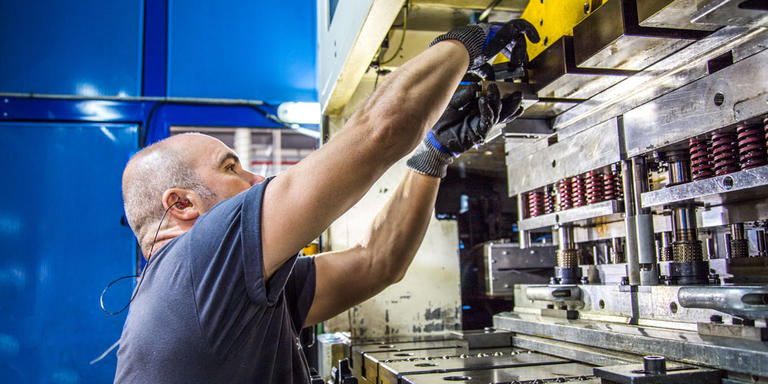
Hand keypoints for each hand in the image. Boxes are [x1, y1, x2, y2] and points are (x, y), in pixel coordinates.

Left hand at [406, 83, 523, 177]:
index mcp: (477, 109)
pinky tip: (483, 101)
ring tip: (493, 90)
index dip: (495, 92)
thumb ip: (465, 95)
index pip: (491, 100)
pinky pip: (487, 121)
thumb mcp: (452, 103)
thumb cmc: (442, 123)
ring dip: (497, 102)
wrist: (435, 139)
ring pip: (497, 114)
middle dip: (505, 98)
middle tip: (501, 87)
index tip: (492, 83)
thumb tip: (476, 85)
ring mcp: (481, 125)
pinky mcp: (479, 133)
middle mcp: (482, 117)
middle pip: (499, 108)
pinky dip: (487, 110)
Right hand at [430, 19, 539, 73]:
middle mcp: (491, 33)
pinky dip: (530, 30)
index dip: (509, 53)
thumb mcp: (478, 65)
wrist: (461, 52)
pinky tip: (535, 39)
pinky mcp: (504, 29)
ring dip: (520, 49)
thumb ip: (485, 69)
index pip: (501, 44)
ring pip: (515, 36)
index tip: (514, 64)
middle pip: (509, 41)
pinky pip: (521, 26)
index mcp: (484, 40)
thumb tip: (489, 77)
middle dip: (516, 52)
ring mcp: (497, 29)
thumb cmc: (463, 58)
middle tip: (521, 64)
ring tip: (522, 61)